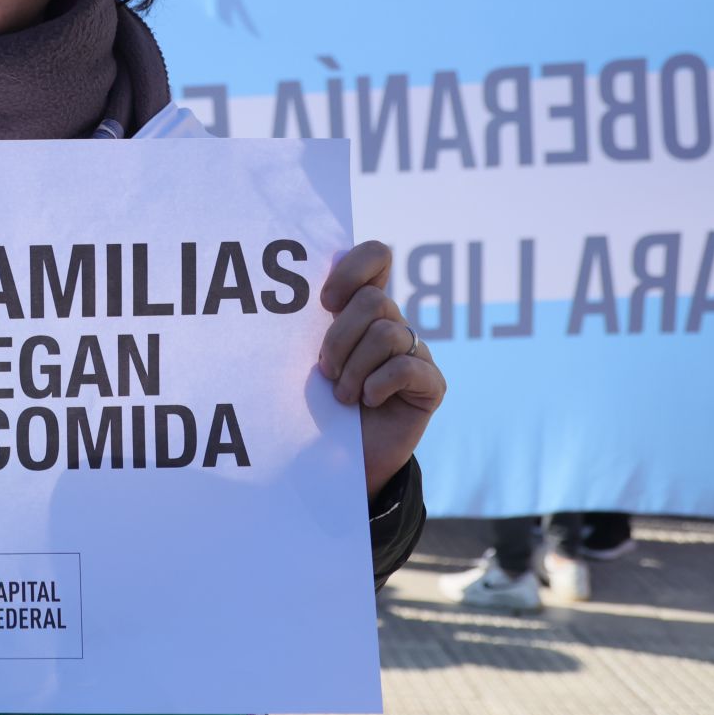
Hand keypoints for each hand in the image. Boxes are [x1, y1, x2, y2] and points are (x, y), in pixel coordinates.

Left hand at [318, 241, 445, 497]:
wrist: (338, 458)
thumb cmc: (315, 404)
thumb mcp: (305, 360)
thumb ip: (307, 326)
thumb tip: (283, 301)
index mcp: (361, 308)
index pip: (375, 256)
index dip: (353, 269)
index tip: (324, 302)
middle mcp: (391, 323)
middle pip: (372, 301)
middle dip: (338, 338)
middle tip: (325, 371)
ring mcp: (414, 352)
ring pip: (386, 333)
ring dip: (354, 369)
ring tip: (343, 396)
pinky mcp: (430, 384)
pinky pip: (406, 366)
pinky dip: (377, 385)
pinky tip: (368, 402)